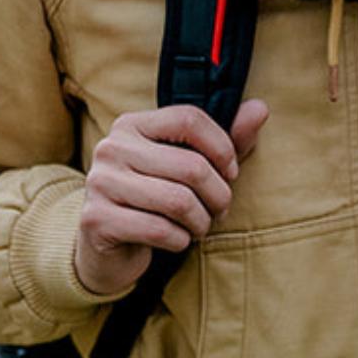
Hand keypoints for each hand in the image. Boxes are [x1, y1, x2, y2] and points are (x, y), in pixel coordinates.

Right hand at [73, 100, 268, 298]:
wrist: (106, 248)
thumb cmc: (156, 201)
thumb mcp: (191, 167)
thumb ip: (226, 141)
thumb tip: (260, 108)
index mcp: (132, 124)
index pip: (189, 119)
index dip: (222, 148)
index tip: (230, 172)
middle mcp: (111, 148)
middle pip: (191, 166)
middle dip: (219, 196)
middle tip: (220, 211)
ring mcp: (100, 183)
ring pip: (179, 201)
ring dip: (201, 222)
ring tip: (200, 227)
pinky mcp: (97, 220)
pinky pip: (160, 230)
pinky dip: (180, 240)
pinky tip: (176, 240)